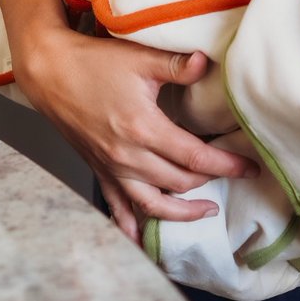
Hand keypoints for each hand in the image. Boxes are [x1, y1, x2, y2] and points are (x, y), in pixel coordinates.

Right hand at [15, 26, 258, 243]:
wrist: (51, 72)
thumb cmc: (94, 62)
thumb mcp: (139, 57)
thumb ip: (176, 65)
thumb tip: (205, 62)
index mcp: (144, 128)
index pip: (194, 157)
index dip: (225, 165)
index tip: (249, 168)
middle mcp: (128, 156)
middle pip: (178, 182)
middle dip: (210, 183)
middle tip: (236, 178)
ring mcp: (111, 167)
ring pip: (151, 204)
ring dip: (180, 213)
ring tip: (205, 212)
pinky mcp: (98, 170)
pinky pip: (117, 207)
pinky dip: (131, 227)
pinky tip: (140, 243)